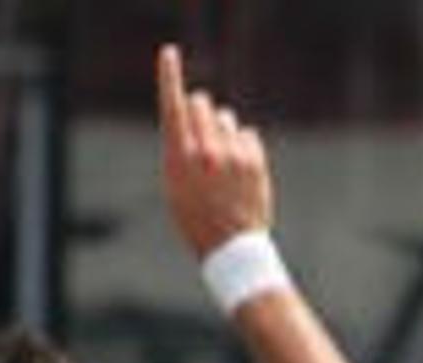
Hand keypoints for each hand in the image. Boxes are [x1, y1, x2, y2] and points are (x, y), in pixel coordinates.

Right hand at [157, 44, 274, 254]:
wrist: (230, 248)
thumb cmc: (196, 217)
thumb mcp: (175, 185)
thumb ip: (183, 147)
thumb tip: (198, 115)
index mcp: (179, 159)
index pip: (173, 108)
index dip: (169, 77)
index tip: (169, 54)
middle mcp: (205, 152)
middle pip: (202, 103)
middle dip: (200, 109)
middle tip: (201, 133)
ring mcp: (231, 153)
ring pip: (226, 119)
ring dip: (223, 132)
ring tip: (221, 164)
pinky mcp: (253, 157)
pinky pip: (246, 135)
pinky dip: (242, 147)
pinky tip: (238, 172)